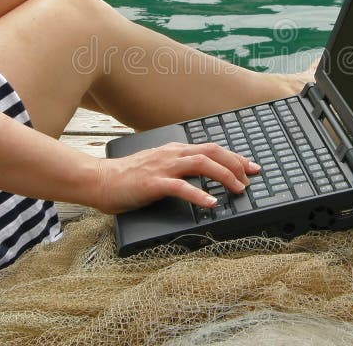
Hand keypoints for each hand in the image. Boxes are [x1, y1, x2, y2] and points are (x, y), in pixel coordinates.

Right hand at [93, 142, 259, 213]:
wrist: (100, 180)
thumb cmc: (129, 177)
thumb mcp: (159, 166)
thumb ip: (179, 167)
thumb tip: (202, 176)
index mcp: (175, 150)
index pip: (212, 149)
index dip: (235, 157)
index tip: (252, 167)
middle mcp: (172, 154)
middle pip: (212, 152)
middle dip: (235, 164)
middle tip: (249, 179)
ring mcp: (163, 167)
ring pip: (201, 164)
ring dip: (224, 176)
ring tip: (238, 189)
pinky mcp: (153, 183)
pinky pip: (180, 187)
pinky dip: (199, 195)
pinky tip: (211, 204)